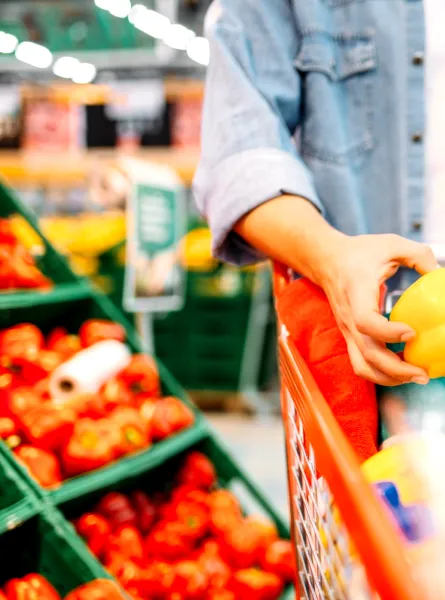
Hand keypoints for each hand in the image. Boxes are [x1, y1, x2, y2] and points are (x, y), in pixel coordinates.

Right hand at [316, 234, 437, 385]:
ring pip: (362, 365)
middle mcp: (348, 317)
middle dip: (396, 369)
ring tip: (415, 376)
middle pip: (367, 353)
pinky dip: (381, 373)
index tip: (411, 332)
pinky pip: (362, 362)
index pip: (365, 321)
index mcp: (356, 293)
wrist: (326, 260)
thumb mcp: (391, 244)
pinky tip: (402, 370)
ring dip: (388, 377)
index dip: (388, 332)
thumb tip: (441, 275)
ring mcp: (347, 330)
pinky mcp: (350, 336)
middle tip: (423, 373)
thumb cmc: (359, 252)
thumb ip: (419, 255)